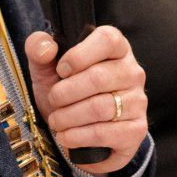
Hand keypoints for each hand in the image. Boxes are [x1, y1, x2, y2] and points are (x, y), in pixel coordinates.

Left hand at [26, 23, 149, 176]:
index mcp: (116, 48)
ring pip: (100, 108)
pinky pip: (105, 133)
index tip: (60, 70)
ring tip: (56, 120)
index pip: (107, 40)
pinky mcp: (136, 130)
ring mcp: (138, 102)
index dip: (78, 55)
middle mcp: (133, 72)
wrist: (75, 129)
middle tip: (53, 100)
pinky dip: (78, 137)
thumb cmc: (65, 91)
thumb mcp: (46, 67)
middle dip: (65, 93)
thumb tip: (47, 47)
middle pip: (98, 78)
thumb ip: (39, 48)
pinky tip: (66, 136)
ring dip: (68, 117)